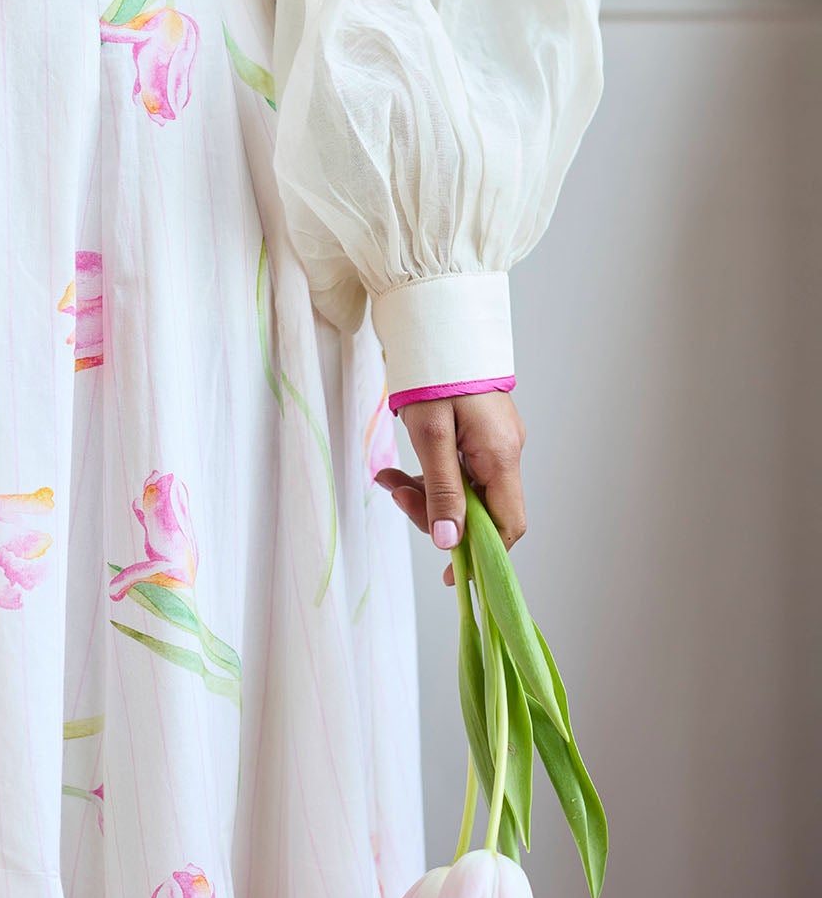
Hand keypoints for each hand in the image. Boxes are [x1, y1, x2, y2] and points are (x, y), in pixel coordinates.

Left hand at [373, 391, 525, 585]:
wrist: (435, 324)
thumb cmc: (434, 375)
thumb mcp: (430, 437)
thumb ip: (442, 492)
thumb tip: (450, 544)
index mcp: (501, 455)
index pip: (509, 525)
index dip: (484, 555)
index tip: (451, 574)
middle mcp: (505, 451)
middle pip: (481, 509)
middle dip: (436, 513)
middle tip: (396, 496)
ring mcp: (493, 441)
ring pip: (464, 489)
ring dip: (425, 492)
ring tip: (388, 479)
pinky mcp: (479, 432)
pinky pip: (458, 468)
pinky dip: (429, 474)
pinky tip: (398, 470)